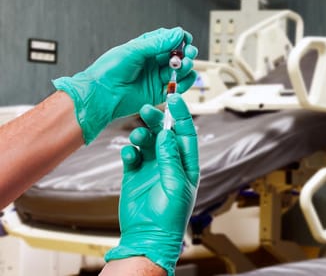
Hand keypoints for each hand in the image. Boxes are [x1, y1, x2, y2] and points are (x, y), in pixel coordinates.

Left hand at [53, 27, 197, 142]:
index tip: (186, 39)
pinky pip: (177, 86)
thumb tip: (177, 33)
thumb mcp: (134, 51)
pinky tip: (183, 79)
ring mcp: (157, 77)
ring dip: (185, 67)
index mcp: (145, 48)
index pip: (168, 40)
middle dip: (186, 53)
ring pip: (179, 70)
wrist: (102, 95)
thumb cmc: (109, 70)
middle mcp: (153, 62)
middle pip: (177, 55)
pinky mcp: (159, 93)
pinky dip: (184, 83)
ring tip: (183, 66)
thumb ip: (157, 43)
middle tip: (188, 53)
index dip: (179, 39)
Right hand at [105, 94, 198, 275]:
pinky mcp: (134, 174)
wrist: (147, 236)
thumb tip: (167, 134)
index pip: (185, 134)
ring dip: (142, 135)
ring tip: (138, 137)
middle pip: (164, 134)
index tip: (174, 98)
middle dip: (157, 120)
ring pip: (147, 142)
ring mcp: (151, 168)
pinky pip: (132, 156)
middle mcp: (169, 163)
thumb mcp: (175, 185)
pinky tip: (129, 154)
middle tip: (147, 110)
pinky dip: (130, 151)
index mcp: (186, 164)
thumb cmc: (169, 216)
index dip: (181, 115)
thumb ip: (170, 158)